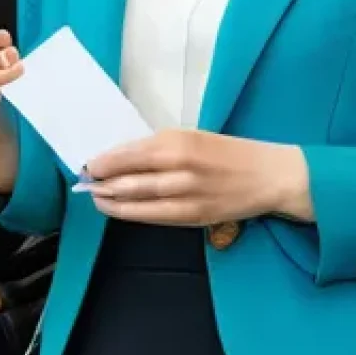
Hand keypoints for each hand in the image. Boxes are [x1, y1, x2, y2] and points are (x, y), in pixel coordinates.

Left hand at [83, 130, 312, 225]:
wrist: (269, 175)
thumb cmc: (228, 150)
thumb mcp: (194, 136)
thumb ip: (161, 147)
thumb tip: (124, 156)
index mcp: (180, 142)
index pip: (131, 154)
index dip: (106, 162)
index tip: (88, 164)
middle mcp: (181, 169)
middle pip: (131, 181)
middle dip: (104, 184)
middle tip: (86, 184)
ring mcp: (188, 197)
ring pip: (141, 203)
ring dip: (115, 203)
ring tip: (98, 200)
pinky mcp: (195, 218)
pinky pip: (158, 218)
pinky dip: (136, 215)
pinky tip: (123, 211)